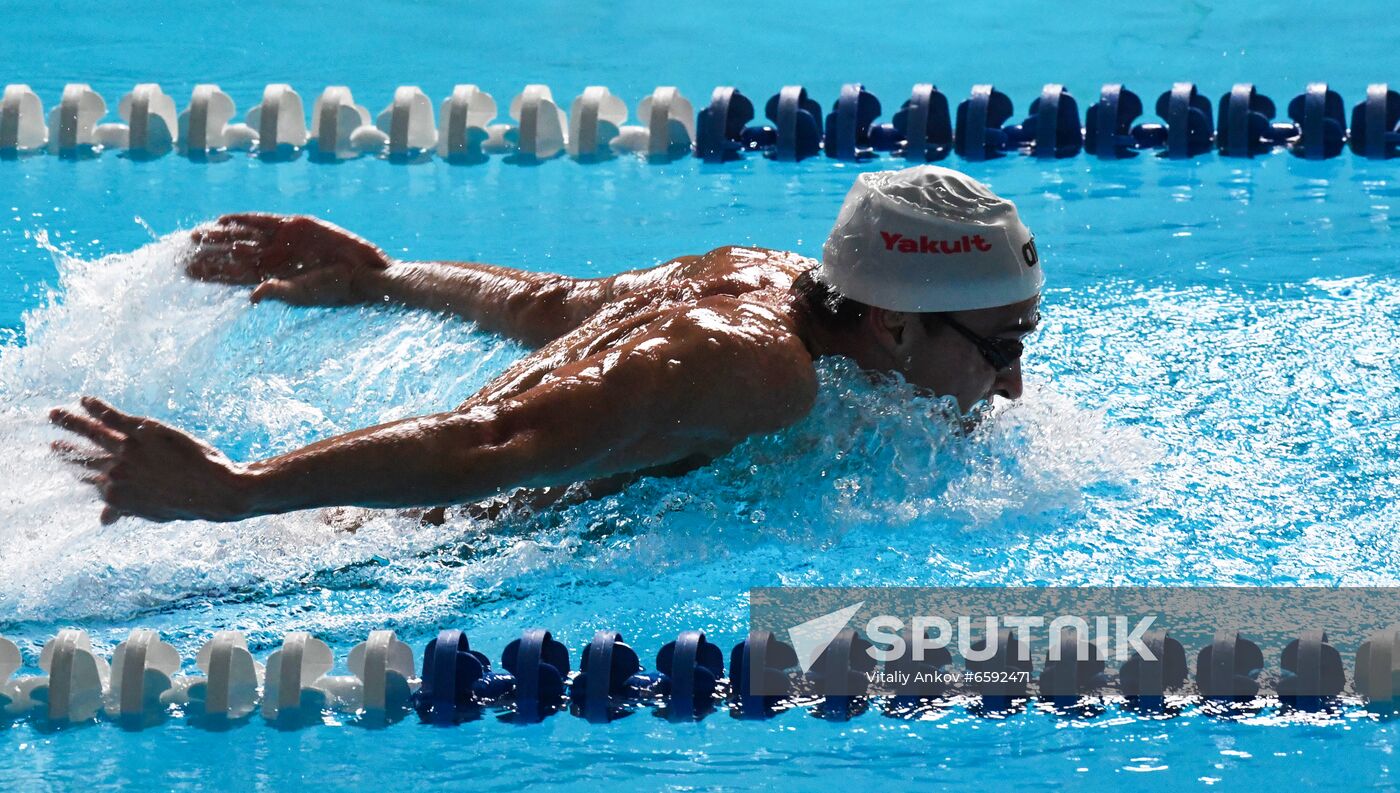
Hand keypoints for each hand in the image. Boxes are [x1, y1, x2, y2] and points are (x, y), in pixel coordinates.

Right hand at [49, 397, 251, 523]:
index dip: (78, 473)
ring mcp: (127, 450)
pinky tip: (84, 400)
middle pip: (83, 458)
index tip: (67, 465)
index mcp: (115, 495)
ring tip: (53, 414)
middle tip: (52, 443)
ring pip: (91, 433)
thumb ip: (124, 510)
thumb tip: (103, 520)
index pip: (88, 481)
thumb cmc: (186, 502)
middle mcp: (115, 472)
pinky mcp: (142, 431)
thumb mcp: (151, 511)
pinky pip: (112, 417)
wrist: (215, 490)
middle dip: (65, 450)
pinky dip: (97, 407)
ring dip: (69, 422)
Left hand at [184, 213, 389, 305]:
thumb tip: (252, 297)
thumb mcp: (303, 293)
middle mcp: (271, 260)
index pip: (231, 277)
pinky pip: (262, 221)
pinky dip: (244, 220)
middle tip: (181, 251)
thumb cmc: (334, 290)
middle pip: (231, 256)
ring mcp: (281, 242)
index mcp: (270, 279)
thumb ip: (277, 292)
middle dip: (208, 254)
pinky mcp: (294, 226)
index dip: (209, 274)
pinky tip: (223, 219)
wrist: (362, 272)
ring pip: (242, 237)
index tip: (185, 273)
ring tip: (194, 234)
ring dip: (220, 236)